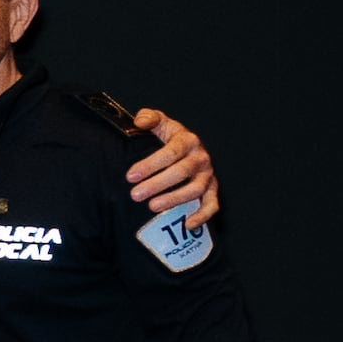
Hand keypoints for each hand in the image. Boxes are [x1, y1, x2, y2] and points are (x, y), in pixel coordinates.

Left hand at [121, 108, 216, 227]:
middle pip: (182, 172)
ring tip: (152, 207)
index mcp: (188, 140)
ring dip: (174, 199)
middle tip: (135, 195)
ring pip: (195, 189)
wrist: (187, 146)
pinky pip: (212, 204)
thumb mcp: (159, 122)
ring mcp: (208, 175)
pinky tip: (187, 224)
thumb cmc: (167, 136)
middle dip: (157, 184)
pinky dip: (202, 215)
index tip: (130, 176)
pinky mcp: (212, 190)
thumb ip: (149, 118)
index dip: (151, 165)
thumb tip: (140, 121)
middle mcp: (201, 158)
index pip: (171, 152)